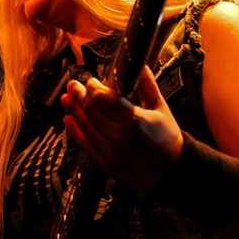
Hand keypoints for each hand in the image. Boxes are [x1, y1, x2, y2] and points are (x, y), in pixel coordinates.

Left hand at [60, 66, 183, 190]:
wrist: (172, 173)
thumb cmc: (168, 138)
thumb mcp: (161, 109)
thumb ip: (147, 86)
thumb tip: (140, 64)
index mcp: (134, 120)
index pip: (105, 99)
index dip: (94, 88)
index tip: (91, 81)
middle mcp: (119, 137)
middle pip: (92, 112)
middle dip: (79, 95)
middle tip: (72, 84)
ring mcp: (111, 153)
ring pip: (86, 127)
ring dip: (73, 111)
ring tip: (66, 98)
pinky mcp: (106, 165)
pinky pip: (86, 146)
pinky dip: (75, 132)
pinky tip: (68, 120)